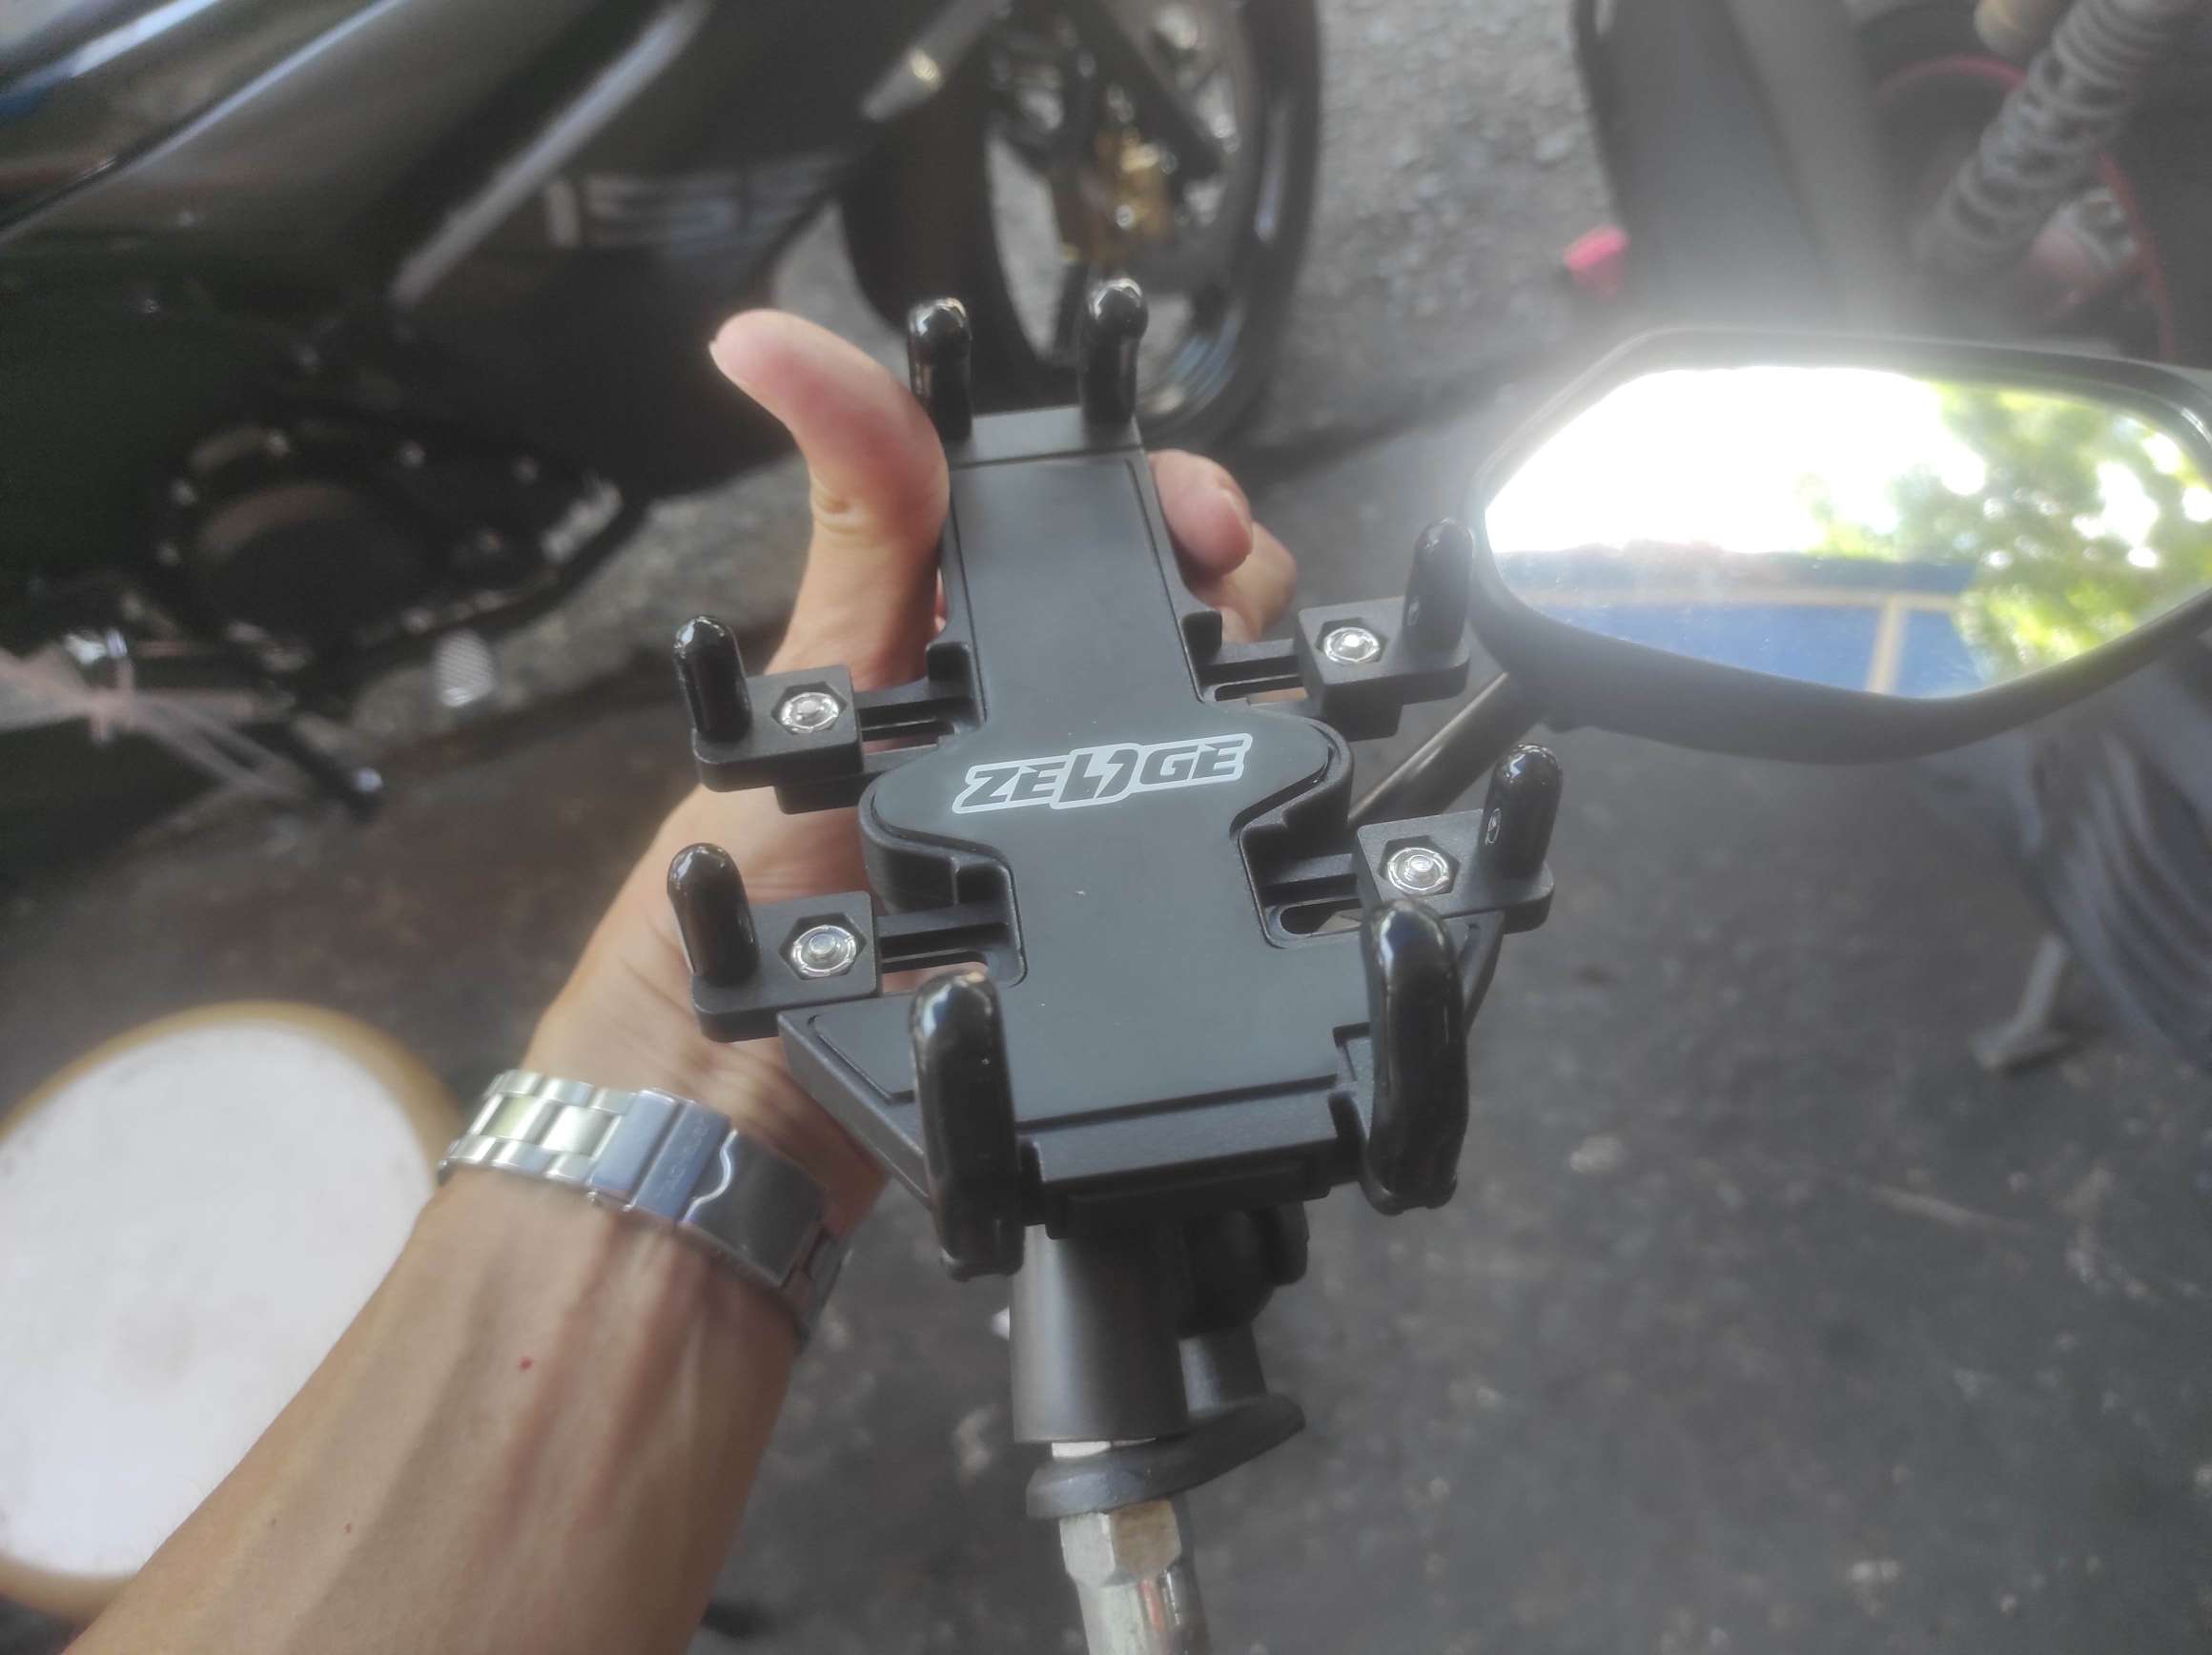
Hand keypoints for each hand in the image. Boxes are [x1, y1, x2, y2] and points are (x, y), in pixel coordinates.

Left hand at [525, 311, 1295, 1232]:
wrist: (755, 1111)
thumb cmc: (754, 892)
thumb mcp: (811, 690)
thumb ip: (842, 529)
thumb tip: (763, 340)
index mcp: (956, 647)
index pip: (1085, 527)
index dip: (1159, 491)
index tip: (1200, 509)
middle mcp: (1034, 725)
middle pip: (1183, 613)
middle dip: (1236, 582)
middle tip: (1226, 595)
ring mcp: (1083, 822)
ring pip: (1225, 721)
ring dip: (1265, 696)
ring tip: (1259, 708)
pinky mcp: (1120, 918)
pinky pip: (1226, 856)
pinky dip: (1275, 823)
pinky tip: (1287, 816)